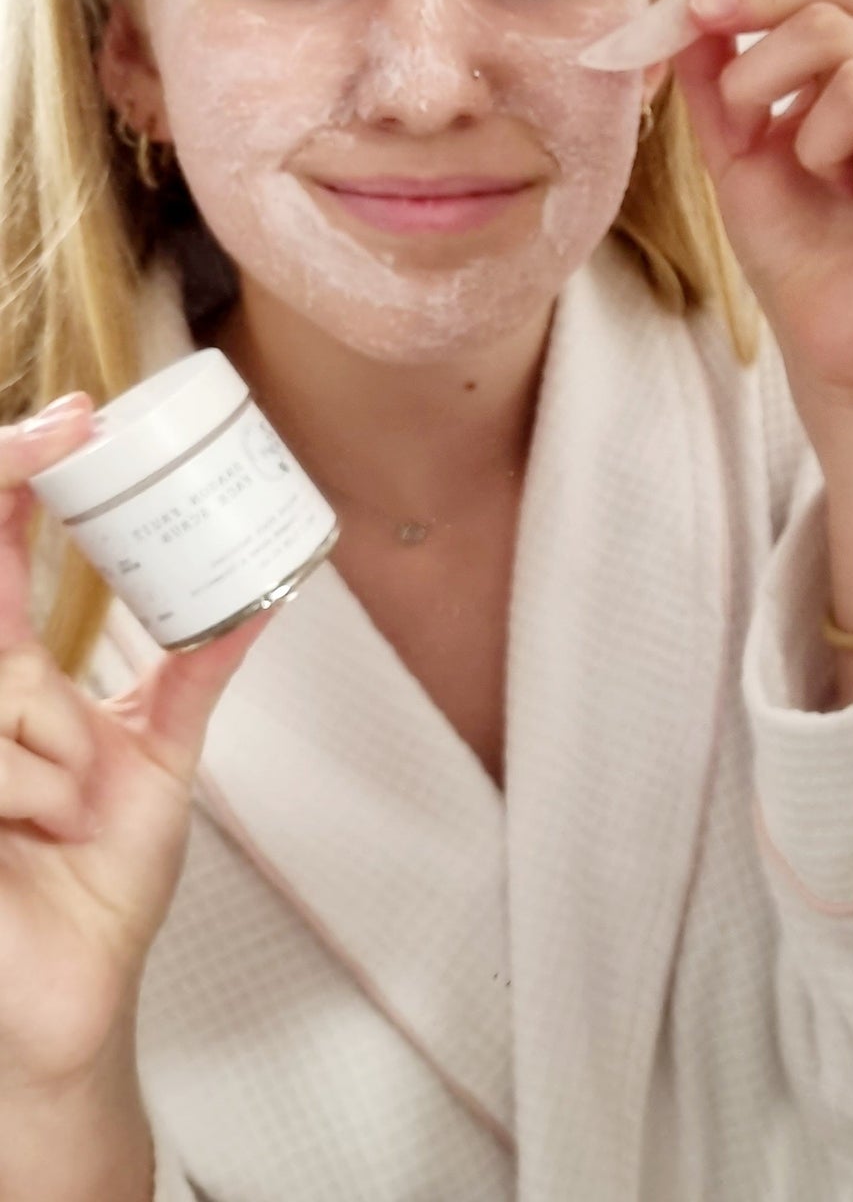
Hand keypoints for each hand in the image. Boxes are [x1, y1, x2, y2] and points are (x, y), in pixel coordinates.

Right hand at [0, 397, 268, 1105]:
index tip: (76, 419)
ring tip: (62, 809)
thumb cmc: (96, 876)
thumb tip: (266, 596)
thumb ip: (196, 671)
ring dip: (58, 745)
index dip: (19, 478)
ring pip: (6, 680)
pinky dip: (34, 785)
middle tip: (65, 429)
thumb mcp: (161, 755)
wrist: (68, 993)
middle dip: (9, 486)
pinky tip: (28, 833)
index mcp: (9, 679)